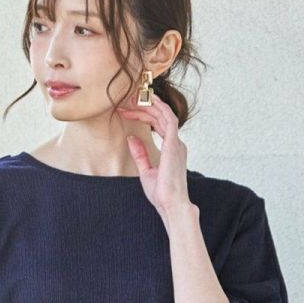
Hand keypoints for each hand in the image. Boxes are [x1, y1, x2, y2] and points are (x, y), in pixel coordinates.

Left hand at [116, 91, 191, 216]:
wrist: (171, 205)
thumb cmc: (161, 193)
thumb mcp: (146, 171)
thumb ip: (140, 154)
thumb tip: (131, 139)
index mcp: (172, 149)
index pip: (158, 124)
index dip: (143, 115)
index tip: (127, 112)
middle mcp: (176, 144)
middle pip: (161, 117)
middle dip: (145, 106)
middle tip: (128, 101)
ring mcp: (176, 143)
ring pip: (165, 115)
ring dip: (150, 104)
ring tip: (135, 97)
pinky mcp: (173, 145)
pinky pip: (168, 119)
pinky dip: (159, 108)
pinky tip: (148, 101)